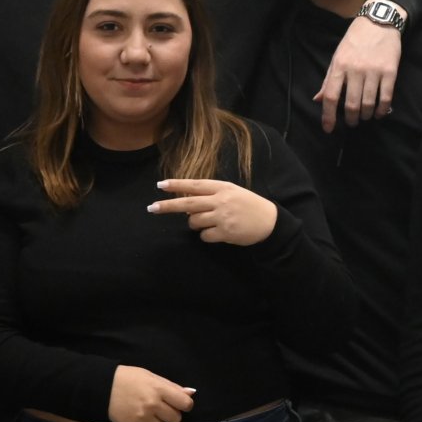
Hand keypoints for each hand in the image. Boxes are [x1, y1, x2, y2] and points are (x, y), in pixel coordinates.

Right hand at [107, 365, 194, 421]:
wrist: (103, 387)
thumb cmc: (129, 378)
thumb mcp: (151, 376)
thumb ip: (172, 387)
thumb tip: (191, 393)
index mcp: (159, 389)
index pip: (185, 404)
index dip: (184, 404)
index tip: (179, 403)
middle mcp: (153, 405)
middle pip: (176, 419)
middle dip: (171, 414)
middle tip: (162, 408)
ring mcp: (142, 418)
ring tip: (149, 413)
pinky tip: (139, 419)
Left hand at [149, 179, 278, 245]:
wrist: (269, 222)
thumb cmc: (248, 205)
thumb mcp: (232, 192)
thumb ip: (211, 194)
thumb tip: (187, 202)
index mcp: (222, 188)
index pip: (194, 185)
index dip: (177, 185)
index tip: (160, 185)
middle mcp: (221, 201)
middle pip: (188, 204)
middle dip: (168, 206)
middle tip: (152, 208)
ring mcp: (222, 217)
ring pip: (194, 222)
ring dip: (195, 224)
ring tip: (209, 222)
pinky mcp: (225, 232)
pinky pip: (204, 236)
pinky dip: (207, 236)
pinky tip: (218, 232)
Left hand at [316, 13, 401, 131]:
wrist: (379, 22)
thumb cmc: (355, 40)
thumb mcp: (337, 56)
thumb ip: (328, 80)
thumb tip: (318, 100)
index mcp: (339, 66)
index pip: (330, 96)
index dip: (328, 116)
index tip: (329, 129)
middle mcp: (355, 69)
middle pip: (350, 104)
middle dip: (351, 119)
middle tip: (352, 122)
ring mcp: (374, 71)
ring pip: (368, 103)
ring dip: (366, 115)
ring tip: (365, 116)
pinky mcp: (390, 72)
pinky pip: (386, 97)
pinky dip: (382, 110)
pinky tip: (380, 113)